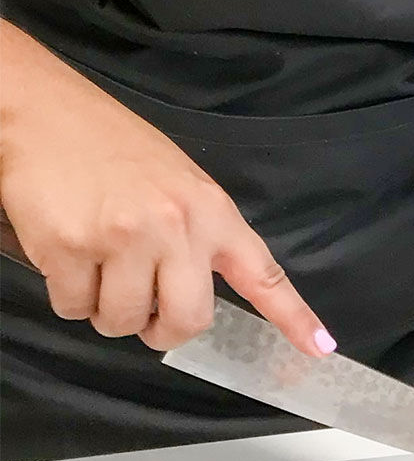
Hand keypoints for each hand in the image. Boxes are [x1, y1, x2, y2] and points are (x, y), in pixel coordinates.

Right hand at [0, 27, 332, 355]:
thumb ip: (196, 233)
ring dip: (107, 311)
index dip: (293, 315)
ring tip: (100, 269)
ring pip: (121, 321)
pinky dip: (69, 296)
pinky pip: (73, 308)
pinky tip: (68, 258)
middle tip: (145, 315)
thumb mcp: (179, 181)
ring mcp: (123, 238)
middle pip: (188, 319)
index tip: (320, 347)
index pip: (262, 272)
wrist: (47, 113)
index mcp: (212, 210)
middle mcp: (176, 227)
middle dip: (162, 331)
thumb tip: (193, 289)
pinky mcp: (70, 249)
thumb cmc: (113, 146)